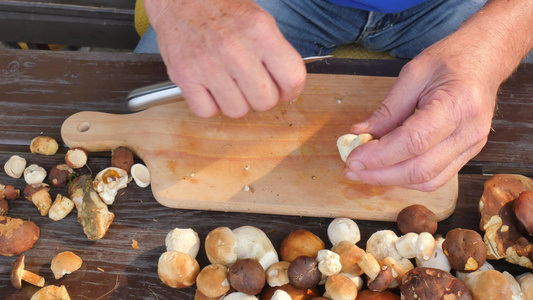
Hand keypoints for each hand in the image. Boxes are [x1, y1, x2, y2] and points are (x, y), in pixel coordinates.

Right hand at [144, 0, 305, 117]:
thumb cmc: (220, 8)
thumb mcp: (259, 19)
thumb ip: (275, 52)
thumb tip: (286, 85)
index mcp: (260, 31)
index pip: (292, 78)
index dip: (291, 91)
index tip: (284, 91)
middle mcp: (235, 49)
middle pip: (265, 101)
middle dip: (261, 97)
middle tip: (252, 85)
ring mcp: (208, 64)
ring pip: (236, 111)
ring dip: (235, 102)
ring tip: (228, 83)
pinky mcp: (184, 76)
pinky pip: (206, 111)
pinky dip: (209, 105)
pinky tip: (210, 88)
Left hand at [344, 44, 497, 190]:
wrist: (486, 58)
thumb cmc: (450, 60)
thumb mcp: (413, 74)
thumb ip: (387, 109)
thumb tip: (359, 134)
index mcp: (457, 104)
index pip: (414, 142)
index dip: (379, 155)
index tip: (352, 157)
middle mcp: (469, 131)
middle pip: (420, 169)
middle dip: (380, 174)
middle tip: (351, 169)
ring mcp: (472, 146)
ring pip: (428, 181)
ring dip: (391, 180)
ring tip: (363, 171)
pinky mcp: (468, 154)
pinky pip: (436, 178)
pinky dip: (407, 179)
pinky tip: (386, 169)